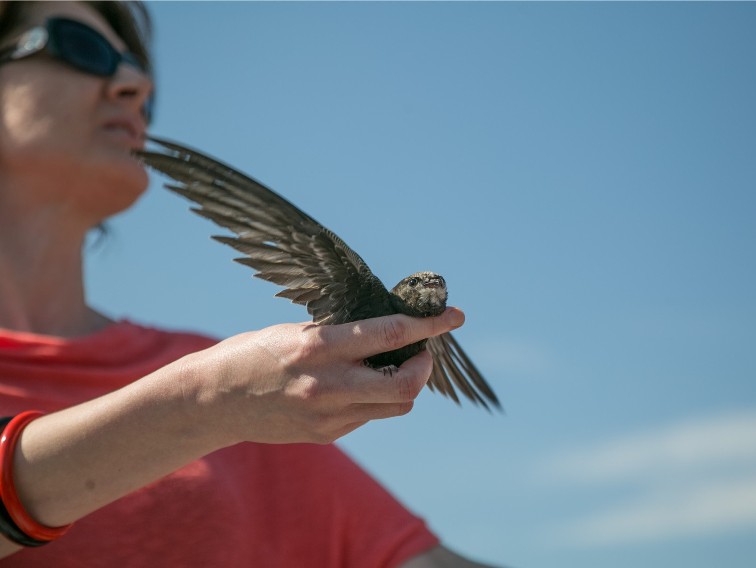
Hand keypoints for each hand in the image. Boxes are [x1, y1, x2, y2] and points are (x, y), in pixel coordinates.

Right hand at [184, 308, 465, 446]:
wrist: (214, 401)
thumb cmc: (253, 353)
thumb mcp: (295, 331)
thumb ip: (339, 336)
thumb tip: (385, 331)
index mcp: (319, 348)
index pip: (391, 335)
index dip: (429, 325)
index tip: (454, 316)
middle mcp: (328, 386)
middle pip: (407, 385)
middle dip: (426, 365)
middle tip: (424, 350)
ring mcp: (328, 417)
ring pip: (396, 405)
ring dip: (406, 384)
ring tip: (395, 364)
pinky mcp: (326, 436)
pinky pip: (369, 417)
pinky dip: (376, 398)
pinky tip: (360, 384)